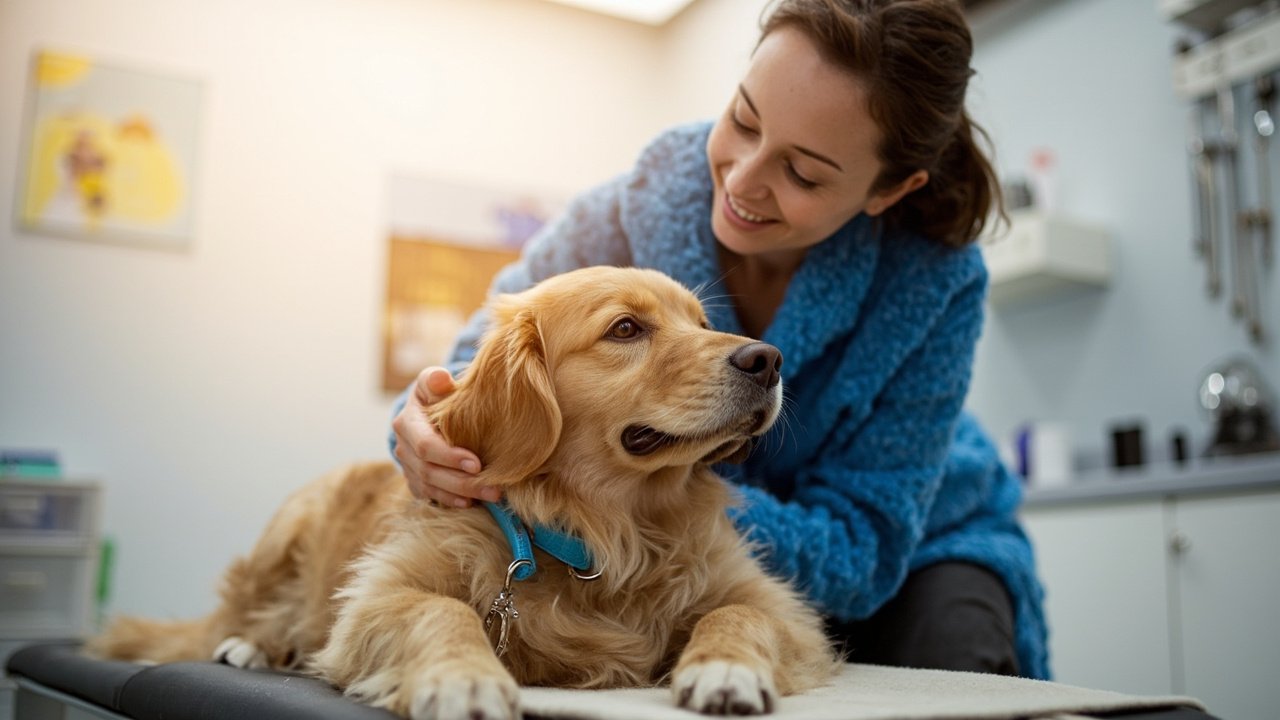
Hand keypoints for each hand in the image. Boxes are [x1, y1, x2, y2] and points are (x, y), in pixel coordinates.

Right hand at [392, 367, 498, 507]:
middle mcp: (403, 448)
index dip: (449, 457)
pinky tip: (471, 502)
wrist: (427, 412)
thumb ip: (435, 380)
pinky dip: (450, 500)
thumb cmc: (437, 394)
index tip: (477, 464)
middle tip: (494, 488)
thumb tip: (441, 379)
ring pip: (431, 487)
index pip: (425, 445)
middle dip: (462, 482)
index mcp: (407, 423)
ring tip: (491, 495)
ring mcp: (407, 467)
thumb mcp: (433, 383)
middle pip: (429, 471)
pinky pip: (430, 496)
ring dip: (461, 494)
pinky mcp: (415, 481)